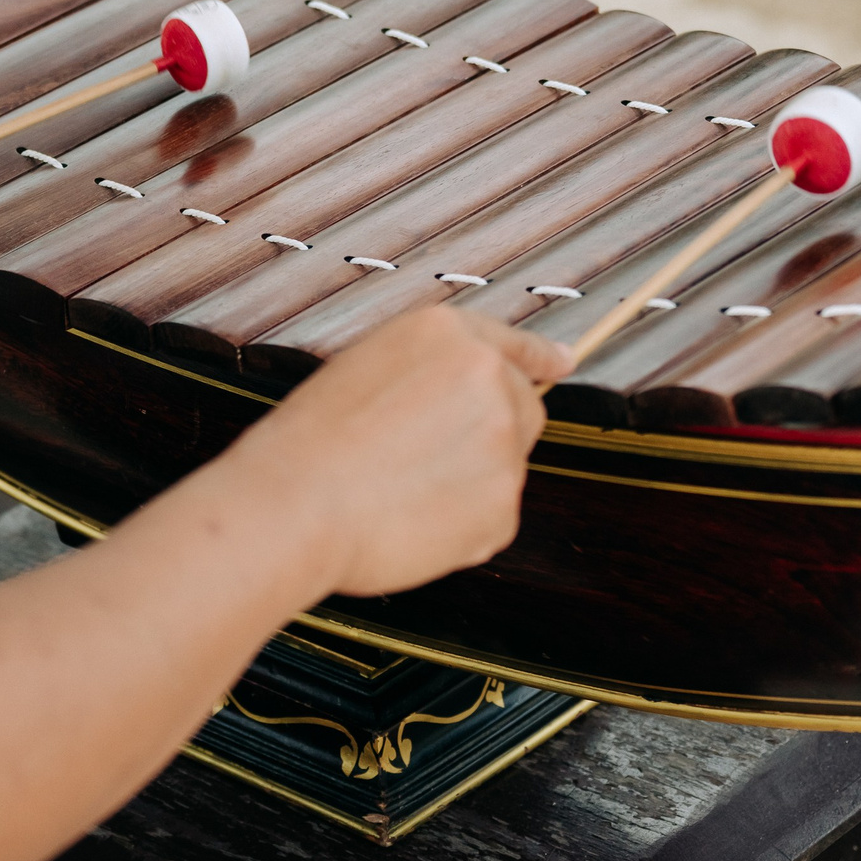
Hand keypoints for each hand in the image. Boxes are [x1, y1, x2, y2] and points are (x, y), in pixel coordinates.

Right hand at [221, 305, 561, 597]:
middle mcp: (489, 379)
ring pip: (505, 467)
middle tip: (425, 456)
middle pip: (523, 409)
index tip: (562, 362)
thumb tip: (467, 395)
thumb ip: (430, 371)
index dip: (539, 357)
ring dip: (468, 480)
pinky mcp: (504, 508)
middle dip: (491, 432)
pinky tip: (410, 518)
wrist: (298, 502)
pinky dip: (460, 525)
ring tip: (399, 489)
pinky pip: (492, 517)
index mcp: (448, 335)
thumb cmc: (312, 441)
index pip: (514, 343)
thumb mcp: (366, 367)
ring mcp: (504, 445)